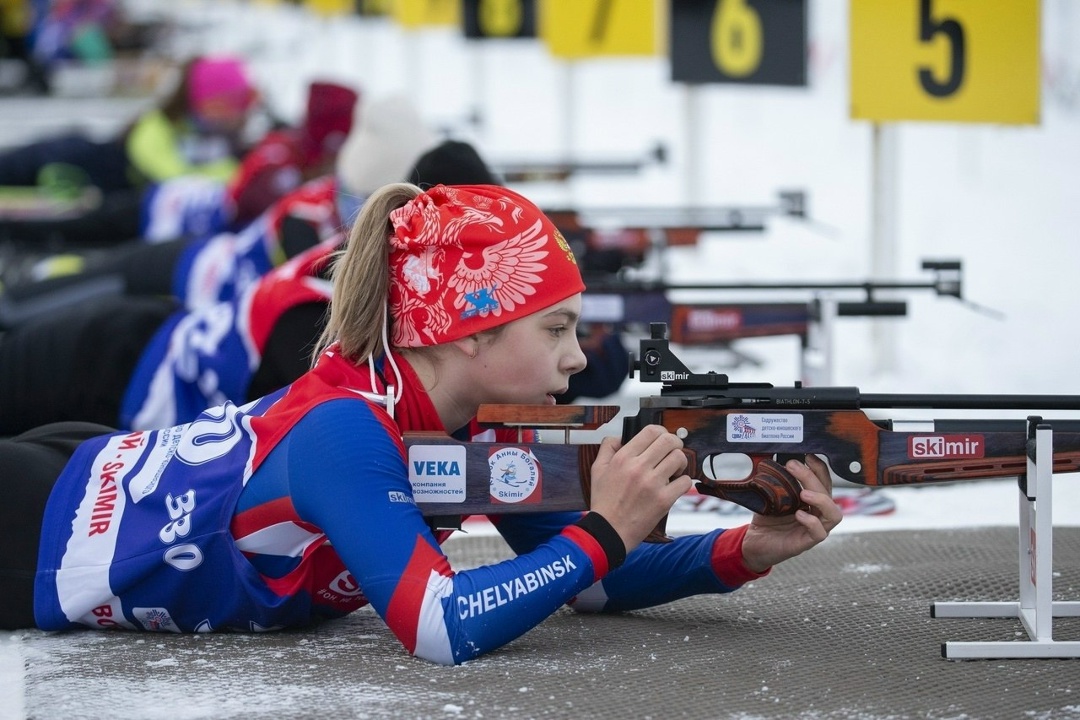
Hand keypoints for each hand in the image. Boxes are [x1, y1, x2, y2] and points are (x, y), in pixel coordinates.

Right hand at [588, 425, 691, 552]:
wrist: (609, 531)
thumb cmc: (604, 502)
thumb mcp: (597, 470)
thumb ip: (607, 448)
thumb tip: (620, 437)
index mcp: (623, 458)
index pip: (651, 431)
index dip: (661, 431)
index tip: (662, 439)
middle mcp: (638, 468)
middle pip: (669, 441)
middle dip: (675, 443)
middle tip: (673, 451)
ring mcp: (653, 484)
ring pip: (679, 458)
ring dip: (680, 462)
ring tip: (674, 469)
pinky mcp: (664, 500)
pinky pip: (685, 481)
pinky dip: (683, 481)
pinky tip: (674, 485)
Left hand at [740, 454, 841, 572]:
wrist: (753, 543)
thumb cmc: (766, 519)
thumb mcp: (770, 496)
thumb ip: (775, 481)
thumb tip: (773, 460)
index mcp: (811, 501)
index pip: (824, 481)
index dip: (819, 468)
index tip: (807, 455)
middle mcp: (817, 514)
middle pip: (828, 493)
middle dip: (812, 476)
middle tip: (793, 466)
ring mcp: (814, 529)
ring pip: (833, 514)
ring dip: (821, 499)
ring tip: (803, 493)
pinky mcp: (806, 543)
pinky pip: (820, 533)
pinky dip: (812, 522)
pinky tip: (799, 514)